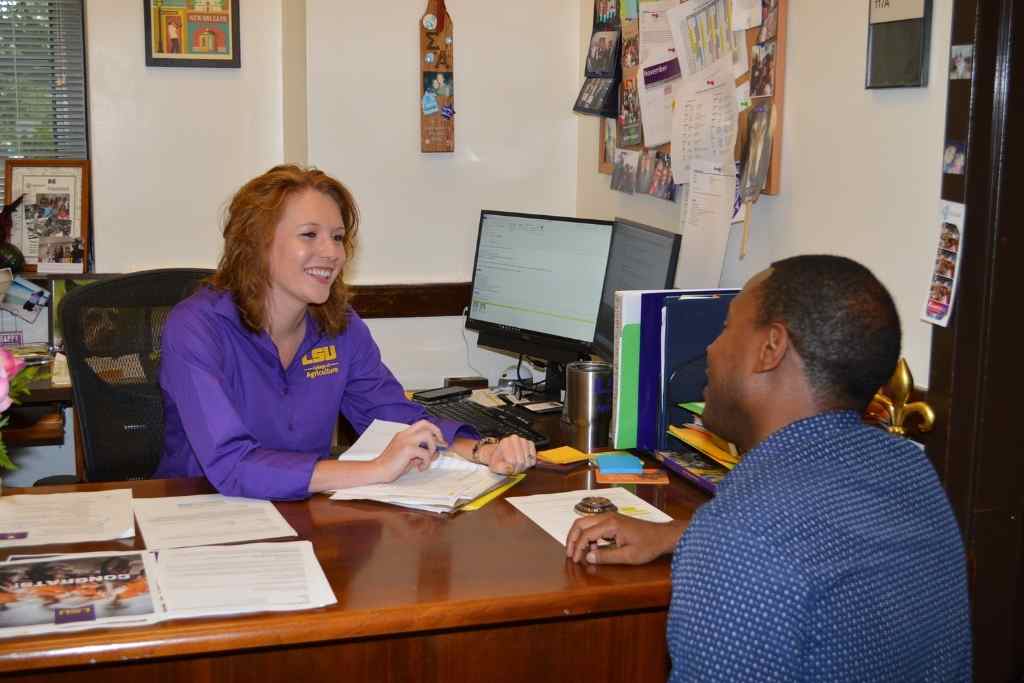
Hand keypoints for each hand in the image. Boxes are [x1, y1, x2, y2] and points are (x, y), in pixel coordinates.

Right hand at [374, 419, 444, 482]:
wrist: (378, 470)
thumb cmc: (391, 465)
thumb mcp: (409, 456)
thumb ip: (421, 452)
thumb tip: (436, 452)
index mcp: (404, 434)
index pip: (422, 423)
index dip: (434, 429)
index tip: (439, 440)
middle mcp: (405, 435)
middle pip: (426, 424)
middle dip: (437, 433)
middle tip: (440, 444)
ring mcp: (405, 440)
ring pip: (427, 435)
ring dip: (431, 448)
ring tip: (426, 459)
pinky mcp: (406, 449)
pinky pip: (425, 453)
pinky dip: (426, 462)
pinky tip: (420, 467)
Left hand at [481, 435, 535, 474]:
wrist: (503, 455)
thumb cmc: (499, 460)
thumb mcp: (495, 466)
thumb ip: (501, 468)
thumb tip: (510, 468)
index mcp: (505, 442)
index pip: (511, 461)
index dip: (510, 468)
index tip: (508, 467)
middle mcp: (515, 438)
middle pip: (520, 461)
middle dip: (516, 468)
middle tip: (512, 467)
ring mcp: (524, 440)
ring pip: (527, 461)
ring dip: (522, 466)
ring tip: (517, 464)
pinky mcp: (531, 444)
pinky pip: (533, 458)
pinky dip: (530, 462)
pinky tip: (524, 461)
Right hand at [565, 513, 685, 564]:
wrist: (663, 536)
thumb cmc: (648, 545)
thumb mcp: (628, 556)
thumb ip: (606, 556)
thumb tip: (588, 557)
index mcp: (610, 524)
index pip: (586, 534)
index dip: (578, 548)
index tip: (575, 560)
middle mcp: (608, 517)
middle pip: (580, 523)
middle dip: (572, 538)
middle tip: (570, 553)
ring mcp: (610, 517)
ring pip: (585, 522)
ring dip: (579, 536)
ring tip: (579, 552)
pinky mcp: (613, 520)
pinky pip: (594, 524)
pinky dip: (588, 534)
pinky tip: (593, 548)